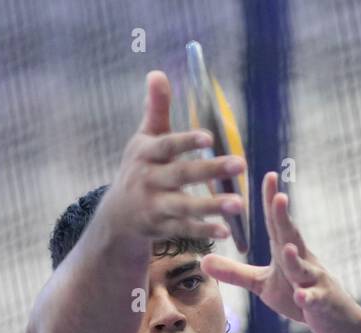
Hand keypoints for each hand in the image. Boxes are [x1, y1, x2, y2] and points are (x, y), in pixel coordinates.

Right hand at [100, 71, 246, 242]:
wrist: (118, 214)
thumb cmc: (139, 168)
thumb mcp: (144, 139)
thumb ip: (156, 109)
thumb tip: (157, 73)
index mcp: (145, 155)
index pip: (167, 146)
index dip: (186, 141)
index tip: (209, 137)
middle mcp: (148, 180)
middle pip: (181, 175)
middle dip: (211, 170)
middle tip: (241, 164)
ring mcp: (155, 206)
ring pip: (185, 206)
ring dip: (212, 206)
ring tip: (239, 203)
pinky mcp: (163, 227)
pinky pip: (186, 229)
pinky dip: (205, 231)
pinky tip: (227, 231)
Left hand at [200, 171, 360, 332]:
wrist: (333, 319)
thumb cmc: (298, 295)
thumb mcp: (263, 284)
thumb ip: (236, 273)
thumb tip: (203, 262)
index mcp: (286, 252)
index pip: (276, 224)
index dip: (271, 201)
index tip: (268, 176)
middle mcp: (302, 260)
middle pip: (291, 237)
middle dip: (284, 218)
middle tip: (278, 197)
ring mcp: (314, 280)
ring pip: (303, 268)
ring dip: (295, 259)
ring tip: (286, 248)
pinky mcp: (321, 301)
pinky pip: (314, 298)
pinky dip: (309, 297)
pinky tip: (302, 296)